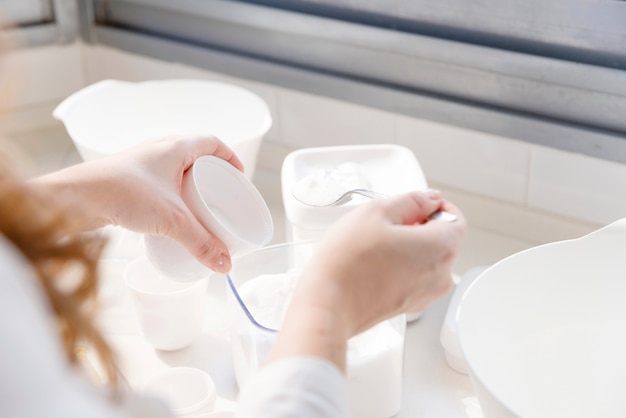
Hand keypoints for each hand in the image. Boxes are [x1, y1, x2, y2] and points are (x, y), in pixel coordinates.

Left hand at [33, 135, 241, 271]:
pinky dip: (170, 193)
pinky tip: (169, 213)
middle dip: (211, 173)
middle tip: (220, 194)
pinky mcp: (127, 178)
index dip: (230, 156)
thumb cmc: (121, 193)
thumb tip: (225, 264)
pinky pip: (158, 180)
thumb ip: (201, 243)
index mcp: (175, 146)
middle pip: (195, 154)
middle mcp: (158, 149)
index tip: (239, 175)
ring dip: (189, 183)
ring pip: (174, 168)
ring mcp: (141, 162)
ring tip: (198, 206)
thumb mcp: (171, 220)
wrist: (74, 197)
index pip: (212, 142)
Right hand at [270, 189, 465, 369]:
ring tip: (376, 246)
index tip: (414, 205)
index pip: (455, 219)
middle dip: (419, 227)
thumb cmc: (349, 261)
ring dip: (409, 247)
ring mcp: (426, 294)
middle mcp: (441, 275)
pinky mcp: (410, 305)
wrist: (329, 304)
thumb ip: (411, 200)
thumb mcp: (376, 212)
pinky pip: (415, 277)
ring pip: (428, 259)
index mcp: (441, 247)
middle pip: (443, 240)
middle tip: (386, 224)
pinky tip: (374, 263)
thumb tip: (430, 198)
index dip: (434, 207)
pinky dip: (401, 267)